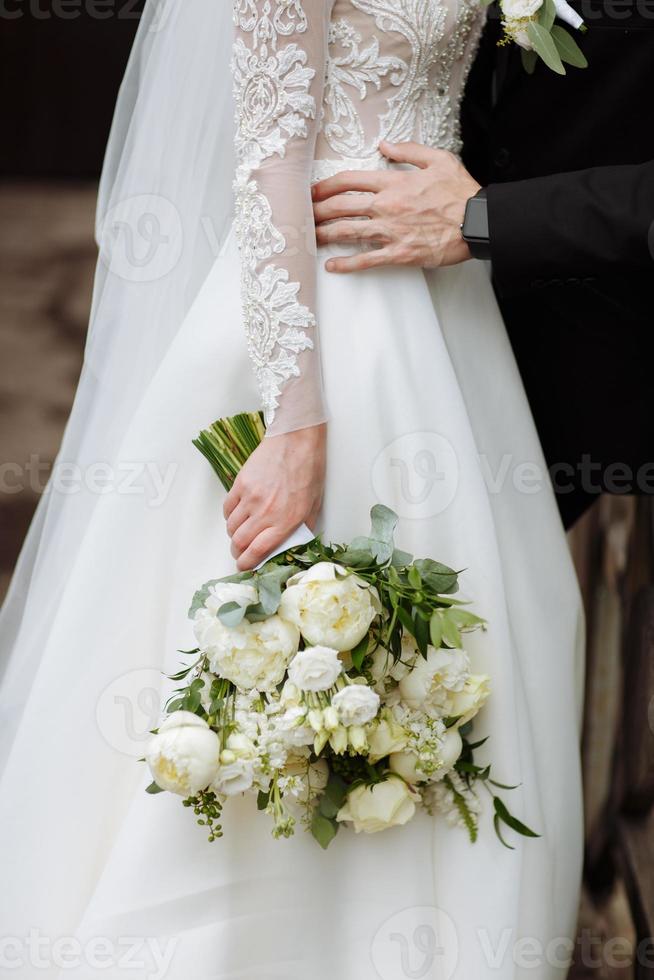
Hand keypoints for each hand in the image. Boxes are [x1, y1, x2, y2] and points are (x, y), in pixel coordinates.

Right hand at [223, 423, 325, 570]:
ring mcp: (251, 497)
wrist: (297, 439)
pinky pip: (227, 508)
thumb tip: (293, 544)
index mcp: (286, 520)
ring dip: (233, 536)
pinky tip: (237, 517)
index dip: (247, 564)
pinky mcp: (241, 484)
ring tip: (240, 535)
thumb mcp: (314, 504)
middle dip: (238, 552)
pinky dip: (229, 517)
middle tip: (241, 553)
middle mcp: (266, 512)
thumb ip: (303, 527)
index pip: (258, 551)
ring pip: (231, 527)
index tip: (244, 568)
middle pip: (240, 542)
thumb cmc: (310, 469)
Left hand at [312, 141, 480, 272]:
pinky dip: (347, 264)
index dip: (325, 186)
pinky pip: (366, 260)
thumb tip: (384, 145)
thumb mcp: (437, 159)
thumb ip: (407, 150)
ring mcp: (390, 231)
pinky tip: (332, 266)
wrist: (477, 222)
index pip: (348, 181)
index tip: (312, 192)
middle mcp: (386, 206)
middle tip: (302, 216)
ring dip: (324, 235)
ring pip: (347, 232)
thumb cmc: (460, 192)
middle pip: (340, 206)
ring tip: (308, 238)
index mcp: (393, 182)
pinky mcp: (399, 254)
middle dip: (317, 211)